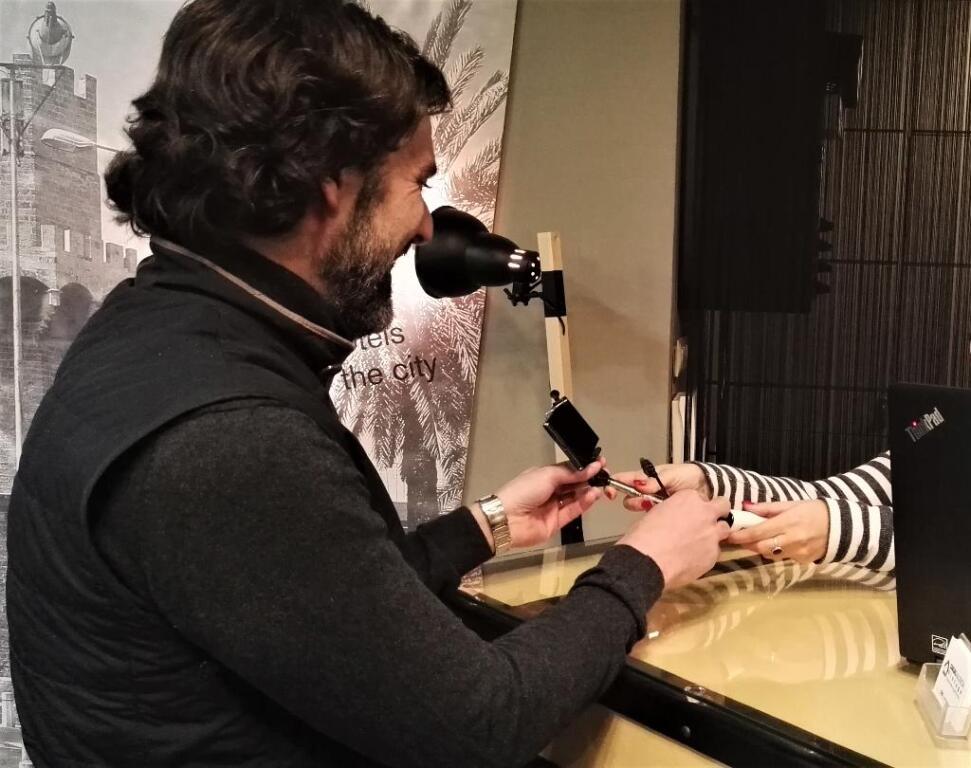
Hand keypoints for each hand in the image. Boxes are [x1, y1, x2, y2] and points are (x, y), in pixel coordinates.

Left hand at [487, 458, 605, 548]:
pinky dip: (584, 504)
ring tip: (601, 485)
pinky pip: (573, 511)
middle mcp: (549, 490)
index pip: (568, 470)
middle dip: (589, 479)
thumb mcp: (547, 475)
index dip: (584, 467)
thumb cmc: (523, 491)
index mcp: (544, 476)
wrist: (507, 519)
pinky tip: (593, 495)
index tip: (600, 463)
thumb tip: (592, 466)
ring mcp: (553, 507)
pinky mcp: (557, 522)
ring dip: (588, 491)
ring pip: (575, 498)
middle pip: (573, 484)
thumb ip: (571, 473)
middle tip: (605, 474)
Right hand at [607, 463, 709, 509]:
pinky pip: (653, 518)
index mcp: (647, 478)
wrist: (708, 488)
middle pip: (630, 497)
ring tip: (658, 507)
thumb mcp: (672, 475)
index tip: (610, 493)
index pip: (625, 479)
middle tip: (646, 502)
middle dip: (634, 501)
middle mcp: (647, 491)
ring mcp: (654, 503)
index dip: (614, 484)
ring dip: (646, 509)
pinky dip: (655, 518)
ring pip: (640, 508)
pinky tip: (664, 518)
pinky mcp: (663, 515)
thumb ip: (657, 480)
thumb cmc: (688, 476)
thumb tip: (641, 485)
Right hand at [617, 490, 730, 589]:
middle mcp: (705, 512)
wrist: (648, 562)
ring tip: (699, 543)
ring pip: (724, 529)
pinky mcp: (714, 554)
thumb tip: (676, 520)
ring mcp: (712, 534)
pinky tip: (692, 560)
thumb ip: (673, 512)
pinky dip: (707, 554)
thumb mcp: (656, 513)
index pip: (700, 497)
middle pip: (722, 506)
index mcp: (688, 497)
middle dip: (716, 513)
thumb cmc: (644, 536)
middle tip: (704, 523)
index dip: (695, 506)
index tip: (689, 514)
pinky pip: (716, 551)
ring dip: (714, 534)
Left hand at [726, 499, 828, 562]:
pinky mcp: (804, 561)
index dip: (741, 535)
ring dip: (762, 548)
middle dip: (748, 544)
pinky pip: (784, 558)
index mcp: (788, 522)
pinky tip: (781, 544)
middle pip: (761, 547)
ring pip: (771, 554)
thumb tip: (746, 507)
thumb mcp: (791, 504)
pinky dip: (778, 552)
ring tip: (759, 539)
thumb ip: (768, 508)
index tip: (729, 535)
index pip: (758, 532)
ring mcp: (798, 553)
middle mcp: (792, 540)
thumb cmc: (815, 511)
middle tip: (740, 538)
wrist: (843, 527)